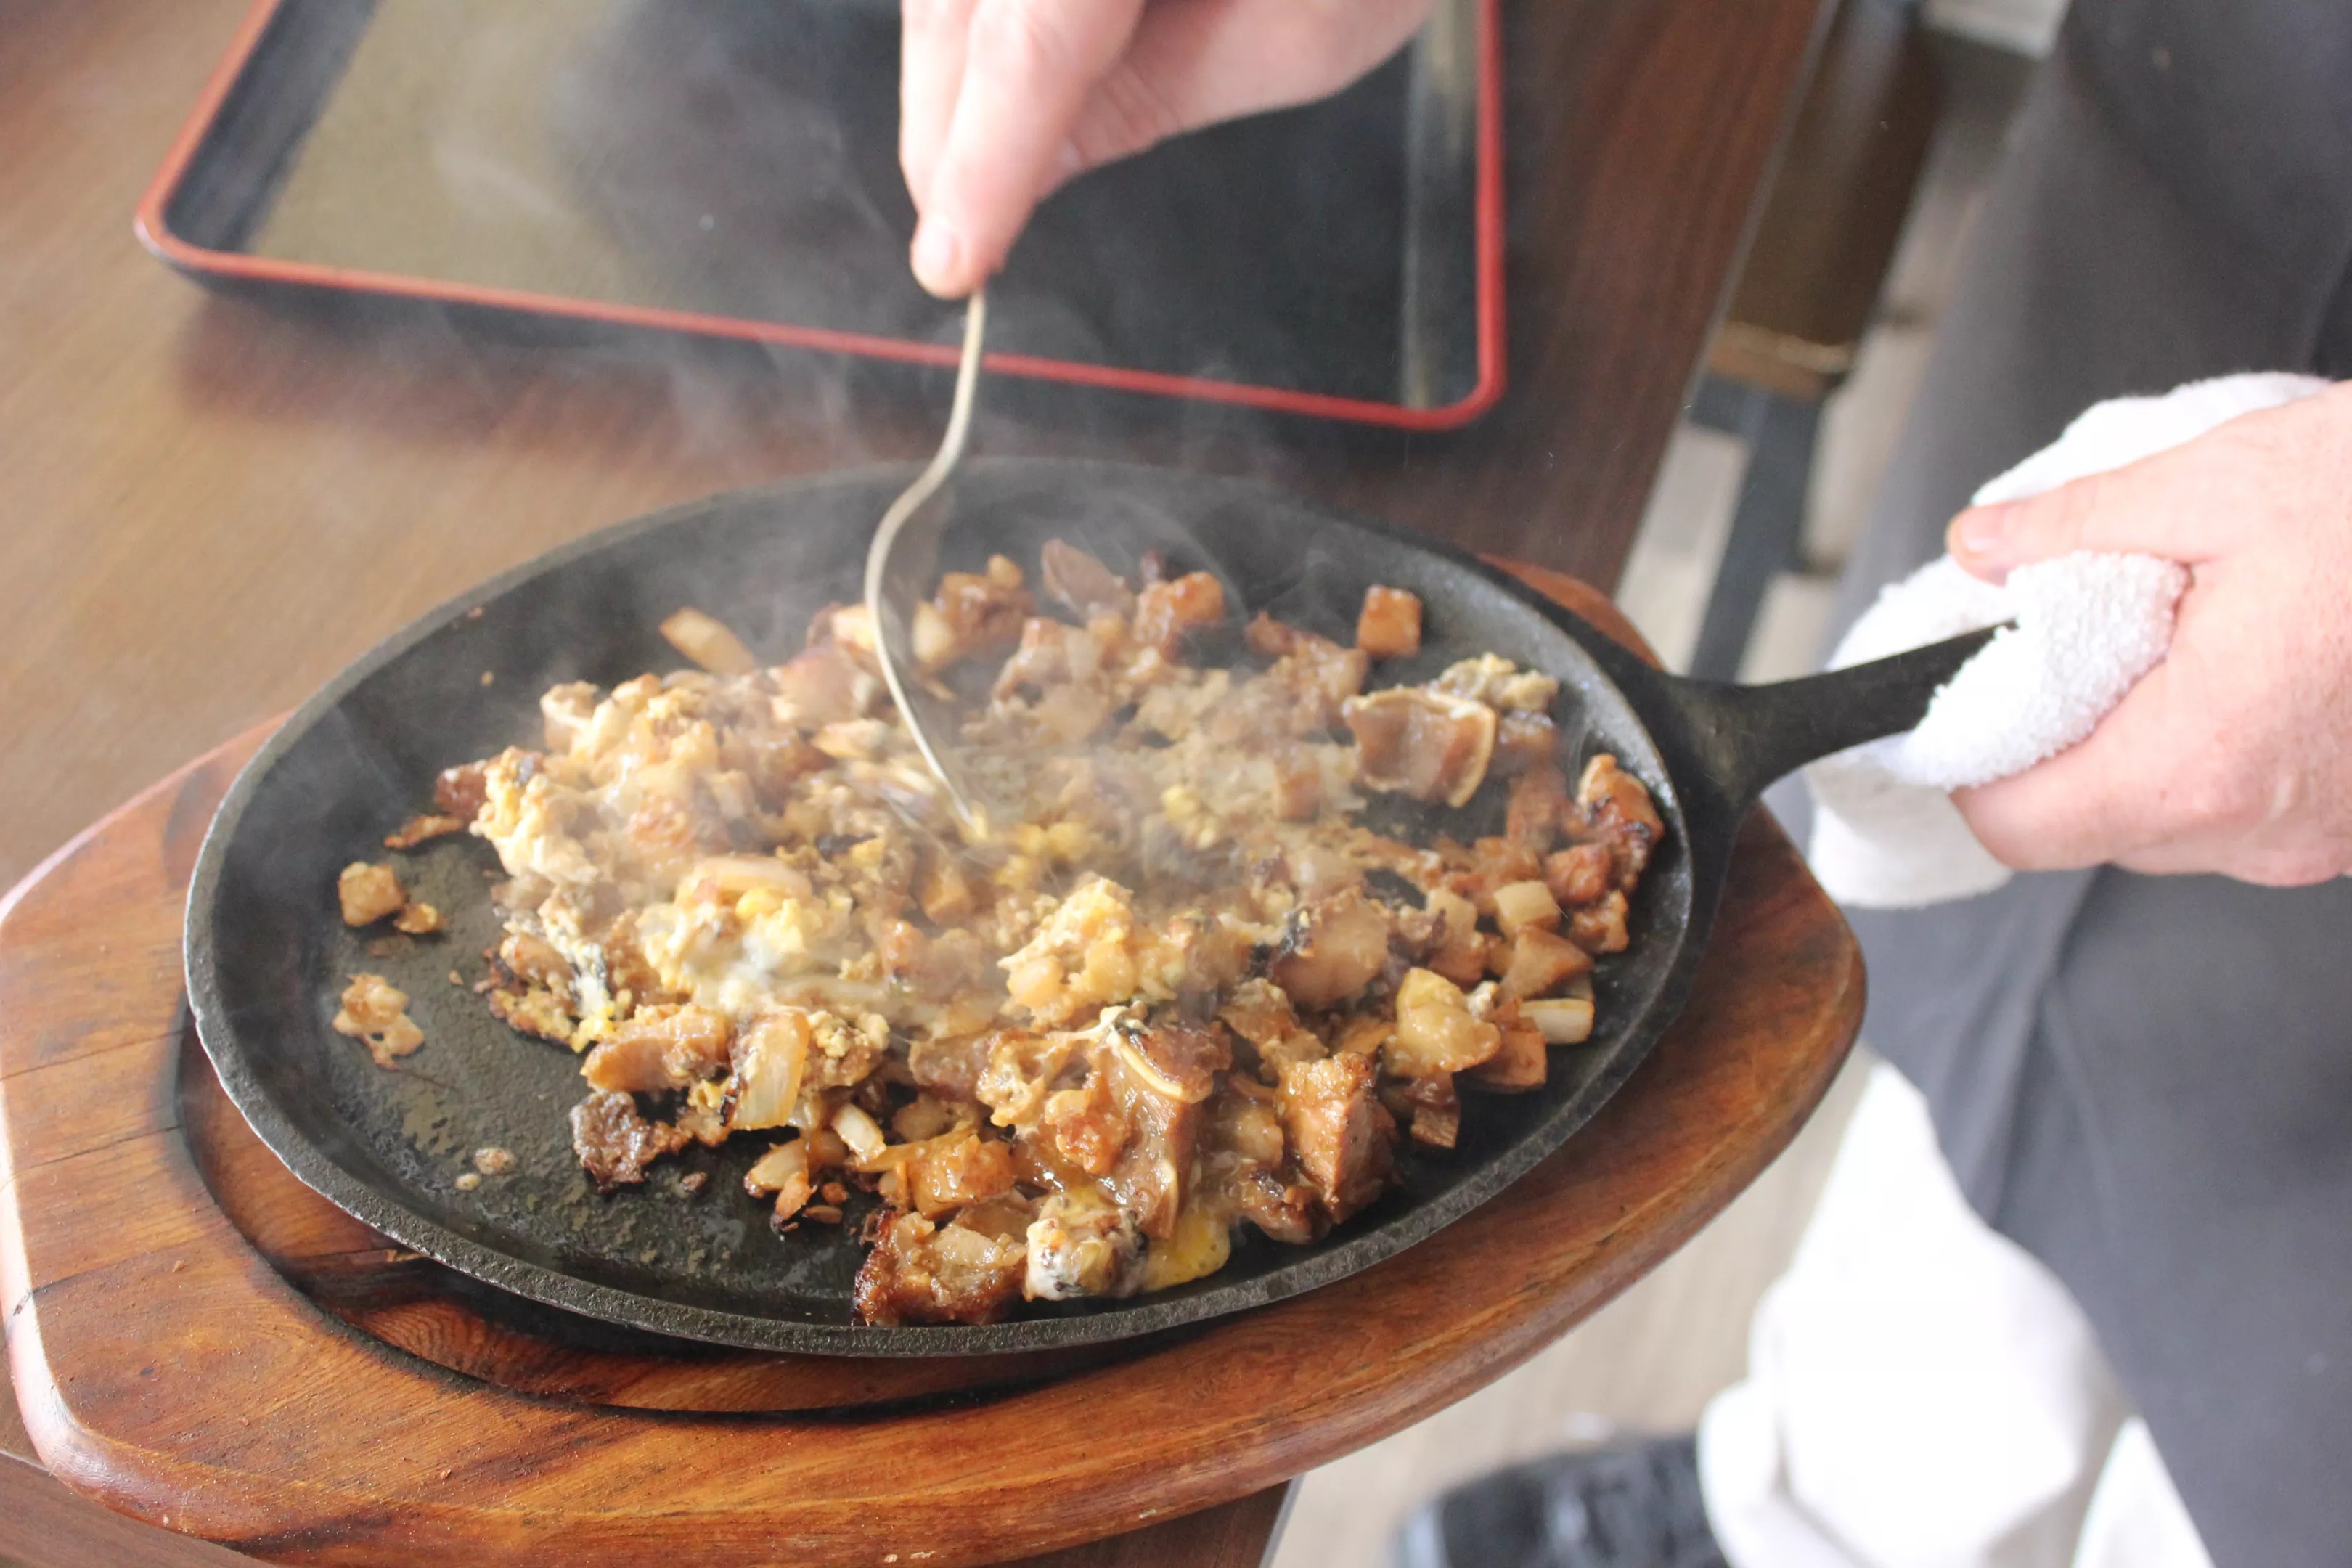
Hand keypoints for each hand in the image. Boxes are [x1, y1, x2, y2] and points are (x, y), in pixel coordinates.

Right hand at [899, 0, 1437, 296]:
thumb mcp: (1299, 37)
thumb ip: (1149, 100)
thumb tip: (1032, 168)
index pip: (1031, 39)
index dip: (983, 160)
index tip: (952, 263)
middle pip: (956, 7)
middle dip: (946, 129)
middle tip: (960, 237)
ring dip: (950, 77)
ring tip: (978, 168)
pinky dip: (973, 28)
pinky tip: (995, 87)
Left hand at [1945, 382, 2351, 885]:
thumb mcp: (2221, 481)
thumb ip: (2077, 526)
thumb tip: (1980, 549)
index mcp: (2201, 760)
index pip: (2016, 826)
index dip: (1970, 765)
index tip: (1967, 692)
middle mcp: (2263, 829)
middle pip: (2087, 828)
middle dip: (2058, 742)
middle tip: (2069, 639)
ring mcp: (2324, 840)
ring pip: (2171, 821)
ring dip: (2143, 743)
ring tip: (2174, 635)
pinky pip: (2251, 809)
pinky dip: (2221, 747)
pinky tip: (2248, 660)